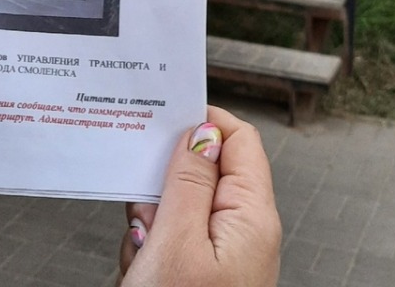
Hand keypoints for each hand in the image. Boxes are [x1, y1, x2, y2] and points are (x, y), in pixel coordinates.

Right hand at [117, 105, 281, 286]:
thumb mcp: (175, 244)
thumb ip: (188, 182)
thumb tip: (200, 132)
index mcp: (251, 217)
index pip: (238, 139)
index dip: (201, 123)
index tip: (162, 122)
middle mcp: (244, 233)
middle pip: (202, 173)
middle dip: (164, 187)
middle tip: (147, 215)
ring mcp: (224, 254)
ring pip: (179, 208)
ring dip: (152, 224)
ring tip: (144, 257)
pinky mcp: (205, 272)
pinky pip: (173, 240)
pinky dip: (151, 250)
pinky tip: (143, 272)